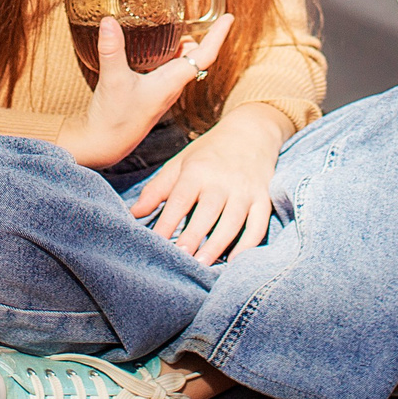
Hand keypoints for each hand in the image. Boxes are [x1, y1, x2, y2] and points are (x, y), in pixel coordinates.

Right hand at [55, 14, 235, 169]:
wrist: (103, 145)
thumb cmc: (114, 119)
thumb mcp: (113, 80)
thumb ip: (112, 49)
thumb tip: (109, 21)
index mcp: (172, 81)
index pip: (205, 55)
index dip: (218, 35)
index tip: (229, 17)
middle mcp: (172, 85)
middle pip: (194, 55)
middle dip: (197, 34)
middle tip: (192, 15)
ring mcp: (162, 90)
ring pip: (180, 62)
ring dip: (180, 44)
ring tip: (171, 25)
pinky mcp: (150, 93)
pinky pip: (166, 69)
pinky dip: (164, 53)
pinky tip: (149, 48)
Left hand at [130, 103, 288, 264]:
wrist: (250, 133)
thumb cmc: (208, 153)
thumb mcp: (180, 163)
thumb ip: (157, 189)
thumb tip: (134, 214)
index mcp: (198, 170)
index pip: (180, 199)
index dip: (168, 222)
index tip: (156, 242)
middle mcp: (222, 181)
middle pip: (208, 212)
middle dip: (194, 236)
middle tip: (181, 258)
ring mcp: (245, 191)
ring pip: (233, 221)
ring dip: (218, 244)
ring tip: (203, 265)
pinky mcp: (263, 199)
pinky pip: (258, 225)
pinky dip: (249, 244)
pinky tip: (236, 261)